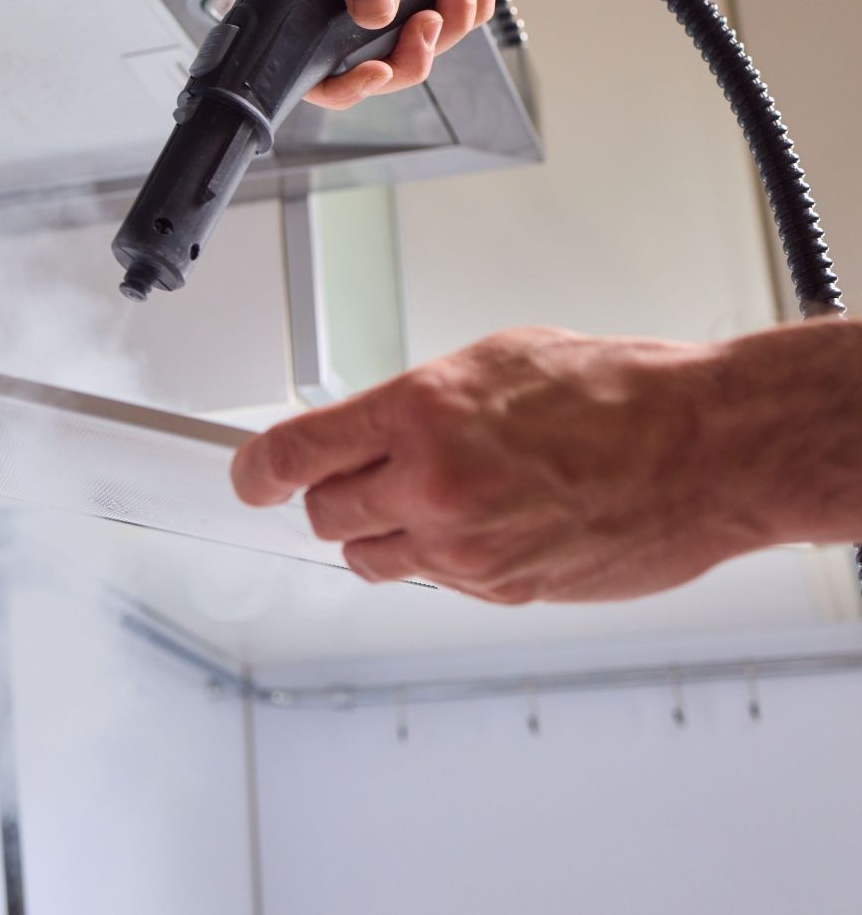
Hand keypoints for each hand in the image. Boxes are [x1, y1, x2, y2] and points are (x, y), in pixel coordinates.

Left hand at [230, 327, 778, 603]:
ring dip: (380, 531)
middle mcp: (431, 484)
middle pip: (322, 513)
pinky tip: (488, 521)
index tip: (246, 476)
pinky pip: (432, 581)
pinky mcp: (500, 590)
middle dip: (331, 493)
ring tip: (435, 498)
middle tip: (365, 473)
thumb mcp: (492, 362)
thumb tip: (363, 429)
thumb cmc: (619, 392)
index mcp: (420, 412)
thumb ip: (414, 403)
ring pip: (368, 557)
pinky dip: (440, 558)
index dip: (257, 470)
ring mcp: (465, 546)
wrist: (706, 448)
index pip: (295, 452)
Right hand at [276, 0, 506, 108]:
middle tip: (431, 21)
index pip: (302, 53)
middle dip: (407, 52)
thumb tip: (370, 9)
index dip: (336, 80)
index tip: (372, 71)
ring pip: (412, 47)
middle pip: (365, 64)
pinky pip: (446, 22)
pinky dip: (469, 6)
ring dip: (448, 22)